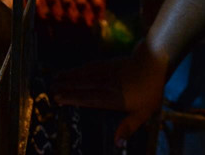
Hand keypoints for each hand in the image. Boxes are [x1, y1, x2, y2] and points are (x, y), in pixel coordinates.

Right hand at [52, 42, 168, 145]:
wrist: (154, 60)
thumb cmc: (150, 90)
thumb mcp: (143, 112)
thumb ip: (128, 127)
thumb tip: (117, 144)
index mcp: (111, 97)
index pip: (87, 98)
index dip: (71, 98)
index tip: (58, 98)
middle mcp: (105, 83)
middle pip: (81, 85)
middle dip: (65, 86)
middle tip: (50, 88)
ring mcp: (106, 71)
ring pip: (83, 74)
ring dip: (69, 76)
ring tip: (55, 77)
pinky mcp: (108, 63)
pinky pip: (89, 66)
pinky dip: (79, 69)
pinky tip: (74, 70)